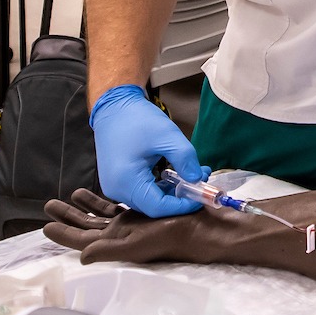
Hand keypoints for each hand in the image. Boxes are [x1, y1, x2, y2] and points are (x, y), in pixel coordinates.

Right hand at [89, 84, 206, 217]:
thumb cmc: (137, 119)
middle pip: (153, 206)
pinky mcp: (118, 181)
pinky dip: (161, 185)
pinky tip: (176, 173)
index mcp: (125, 181)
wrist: (114, 107)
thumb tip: (197, 179)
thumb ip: (185, 159)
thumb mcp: (167, 135)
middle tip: (201, 182)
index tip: (201, 198)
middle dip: (180, 197)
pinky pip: (142, 191)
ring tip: (192, 173)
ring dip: (172, 191)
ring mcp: (115, 187)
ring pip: (149, 199)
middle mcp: (116, 190)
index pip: (157, 207)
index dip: (182, 206)